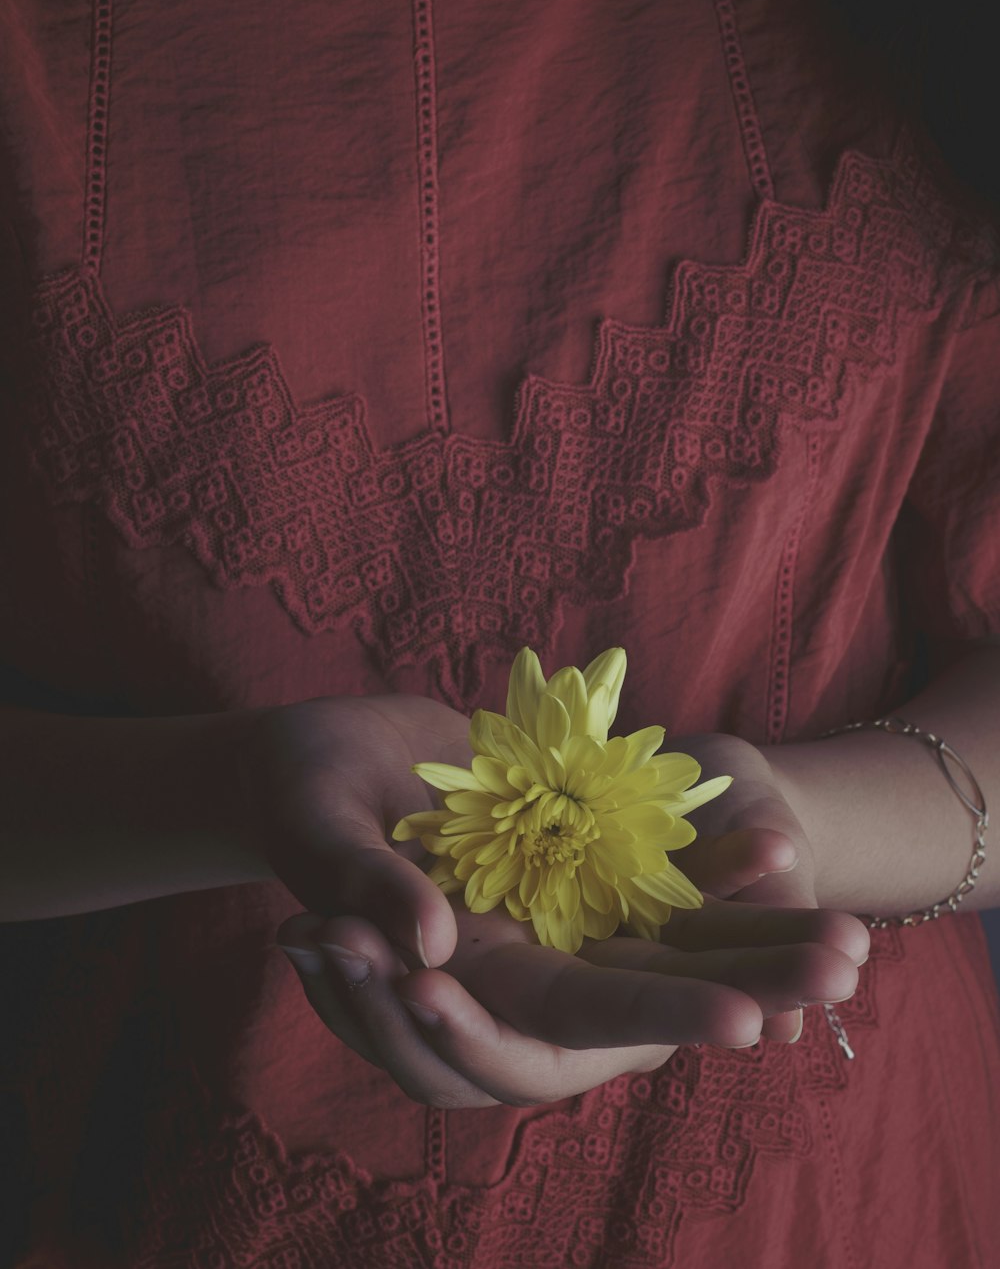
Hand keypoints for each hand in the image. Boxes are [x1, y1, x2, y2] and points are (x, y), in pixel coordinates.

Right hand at [250, 698, 866, 1105]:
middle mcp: (519, 951)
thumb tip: (433, 944)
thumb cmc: (296, 790)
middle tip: (846, 963)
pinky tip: (775, 845)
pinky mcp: (565, 856)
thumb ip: (368, 886)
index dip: (658, 1011)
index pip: (571, 1011)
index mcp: (460, 971)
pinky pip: (648, 868)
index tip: (750, 1018)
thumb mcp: (318, 828)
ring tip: (849, 931)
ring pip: (663, 933)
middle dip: (746, 975)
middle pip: (647, 983)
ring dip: (751, 931)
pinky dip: (708, 861)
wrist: (318, 754)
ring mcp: (548, 905)